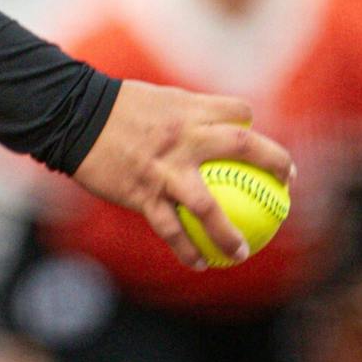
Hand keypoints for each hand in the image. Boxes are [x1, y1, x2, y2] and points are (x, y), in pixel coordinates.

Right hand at [71, 80, 294, 270]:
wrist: (74, 117)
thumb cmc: (115, 108)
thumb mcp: (156, 99)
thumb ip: (185, 113)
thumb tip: (210, 124)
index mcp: (188, 109)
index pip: (237, 112)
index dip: (253, 124)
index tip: (258, 142)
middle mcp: (183, 137)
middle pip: (242, 147)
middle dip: (274, 162)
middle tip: (287, 186)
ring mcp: (164, 168)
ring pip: (207, 206)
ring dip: (229, 233)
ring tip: (243, 252)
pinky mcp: (143, 192)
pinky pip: (170, 228)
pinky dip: (186, 249)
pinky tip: (199, 263)